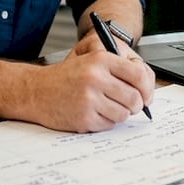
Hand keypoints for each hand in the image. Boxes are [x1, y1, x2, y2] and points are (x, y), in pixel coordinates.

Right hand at [26, 49, 154, 132]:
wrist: (36, 91)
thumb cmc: (66, 77)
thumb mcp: (90, 61)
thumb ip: (118, 71)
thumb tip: (147, 91)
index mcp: (100, 59)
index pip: (138, 75)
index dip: (147, 88)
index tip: (146, 95)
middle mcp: (95, 77)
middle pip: (134, 98)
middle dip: (135, 105)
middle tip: (129, 105)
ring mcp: (89, 99)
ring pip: (123, 114)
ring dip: (119, 114)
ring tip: (105, 107)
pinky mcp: (84, 117)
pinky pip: (109, 124)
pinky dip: (105, 122)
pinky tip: (92, 113)